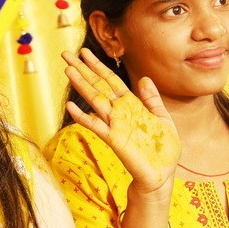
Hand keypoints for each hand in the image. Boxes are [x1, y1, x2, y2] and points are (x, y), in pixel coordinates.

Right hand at [63, 48, 180, 192]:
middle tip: (66, 54)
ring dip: (80, 85)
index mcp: (130, 105)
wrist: (162, 174)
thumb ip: (152, 99)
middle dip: (82, 69)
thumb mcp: (162, 118)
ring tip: (67, 70)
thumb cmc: (162, 150)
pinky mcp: (114, 140)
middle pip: (97, 86)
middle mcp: (119, 112)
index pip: (110, 81)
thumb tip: (144, 78)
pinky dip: (83, 116)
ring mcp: (114, 125)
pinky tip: (70, 106)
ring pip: (94, 100)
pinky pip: (96, 126)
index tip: (84, 53)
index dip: (97, 66)